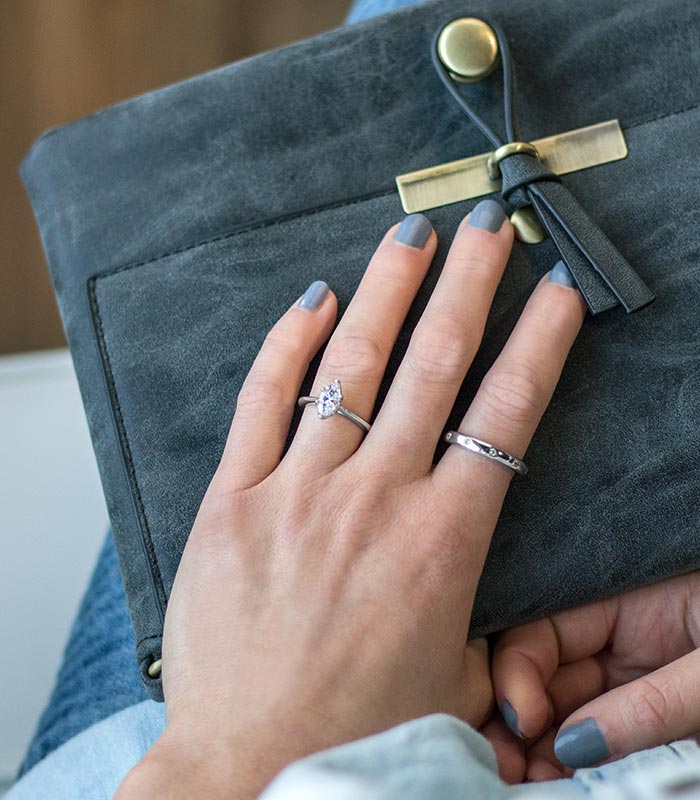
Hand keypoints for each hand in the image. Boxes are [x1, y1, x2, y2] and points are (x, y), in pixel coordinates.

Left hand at [116, 202, 586, 798]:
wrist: (250, 767)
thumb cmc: (356, 732)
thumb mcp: (450, 674)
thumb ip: (471, 612)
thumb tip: (469, 577)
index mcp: (443, 540)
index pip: (506, 413)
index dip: (538, 342)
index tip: (555, 290)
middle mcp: (375, 499)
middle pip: (435, 365)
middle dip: (469, 284)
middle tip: (486, 225)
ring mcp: (300, 492)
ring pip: (353, 367)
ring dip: (387, 291)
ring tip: (410, 235)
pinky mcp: (235, 500)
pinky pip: (264, 401)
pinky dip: (290, 344)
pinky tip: (316, 300)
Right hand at [487, 572, 699, 781]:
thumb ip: (648, 705)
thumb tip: (575, 746)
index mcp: (622, 599)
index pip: (543, 627)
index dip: (519, 671)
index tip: (523, 720)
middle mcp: (614, 636)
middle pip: (541, 674)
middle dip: (519, 719)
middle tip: (506, 764)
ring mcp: (627, 678)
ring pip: (561, 712)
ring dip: (540, 749)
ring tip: (530, 781)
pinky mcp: (644, 718)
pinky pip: (594, 739)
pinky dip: (572, 763)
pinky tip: (554, 780)